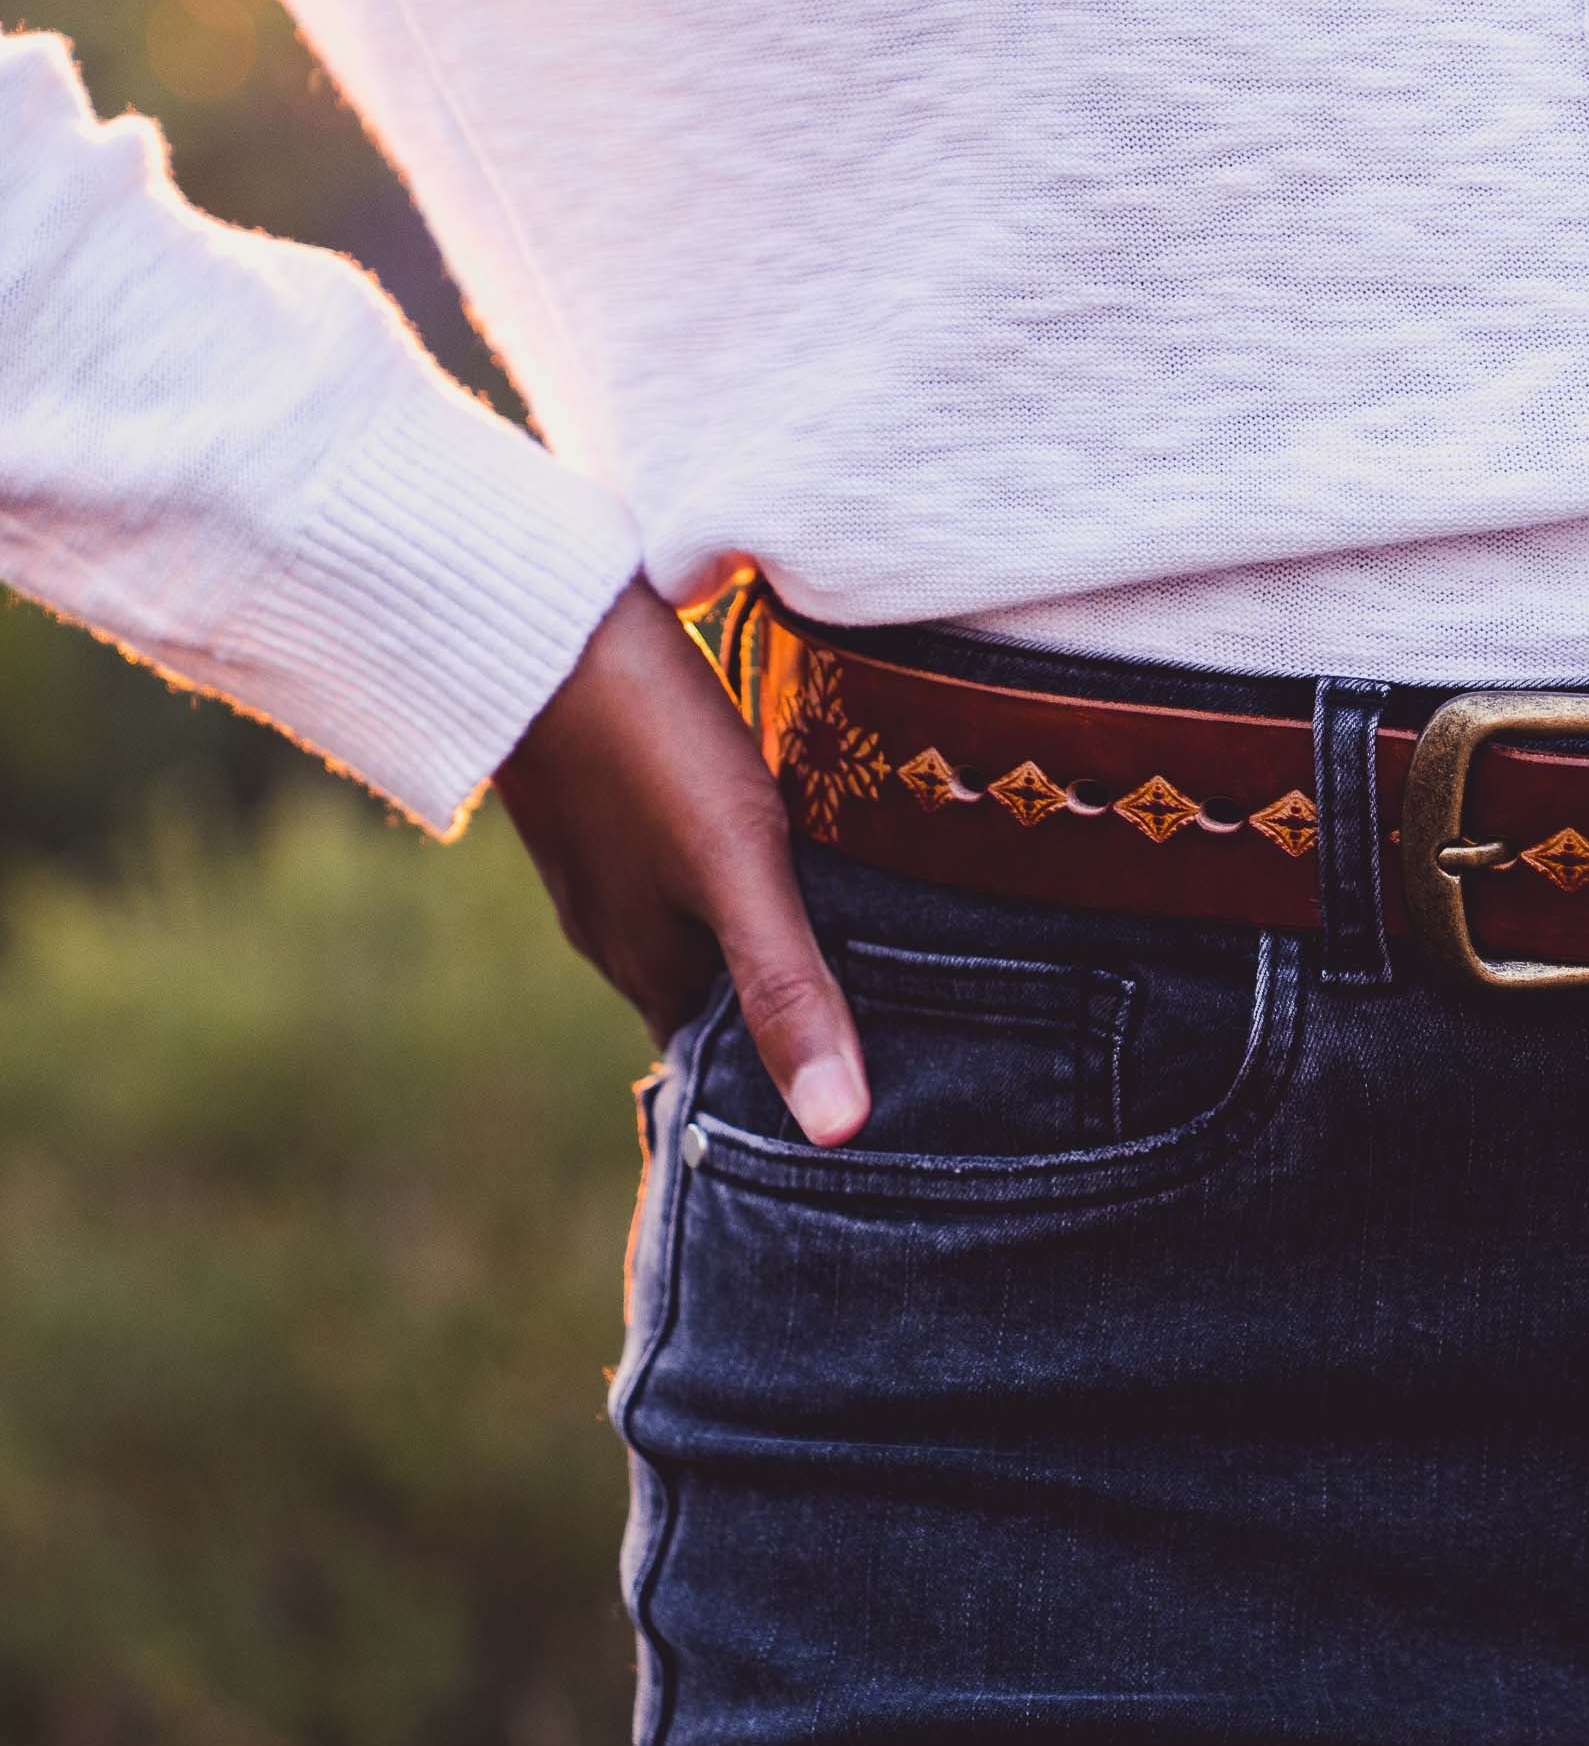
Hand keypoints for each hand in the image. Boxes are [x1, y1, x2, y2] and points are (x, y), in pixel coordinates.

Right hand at [494, 579, 869, 1142]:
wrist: (533, 615)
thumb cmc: (644, 742)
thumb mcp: (736, 868)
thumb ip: (786, 987)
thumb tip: (838, 1130)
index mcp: (650, 972)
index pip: (731, 1065)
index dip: (796, 1081)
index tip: (879, 1093)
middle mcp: (618, 933)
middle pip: (718, 996)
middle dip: (787, 1008)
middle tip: (898, 1009)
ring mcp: (604, 866)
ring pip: (702, 926)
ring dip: (765, 932)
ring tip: (860, 926)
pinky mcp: (607, 799)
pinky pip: (683, 865)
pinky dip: (736, 872)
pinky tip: (785, 836)